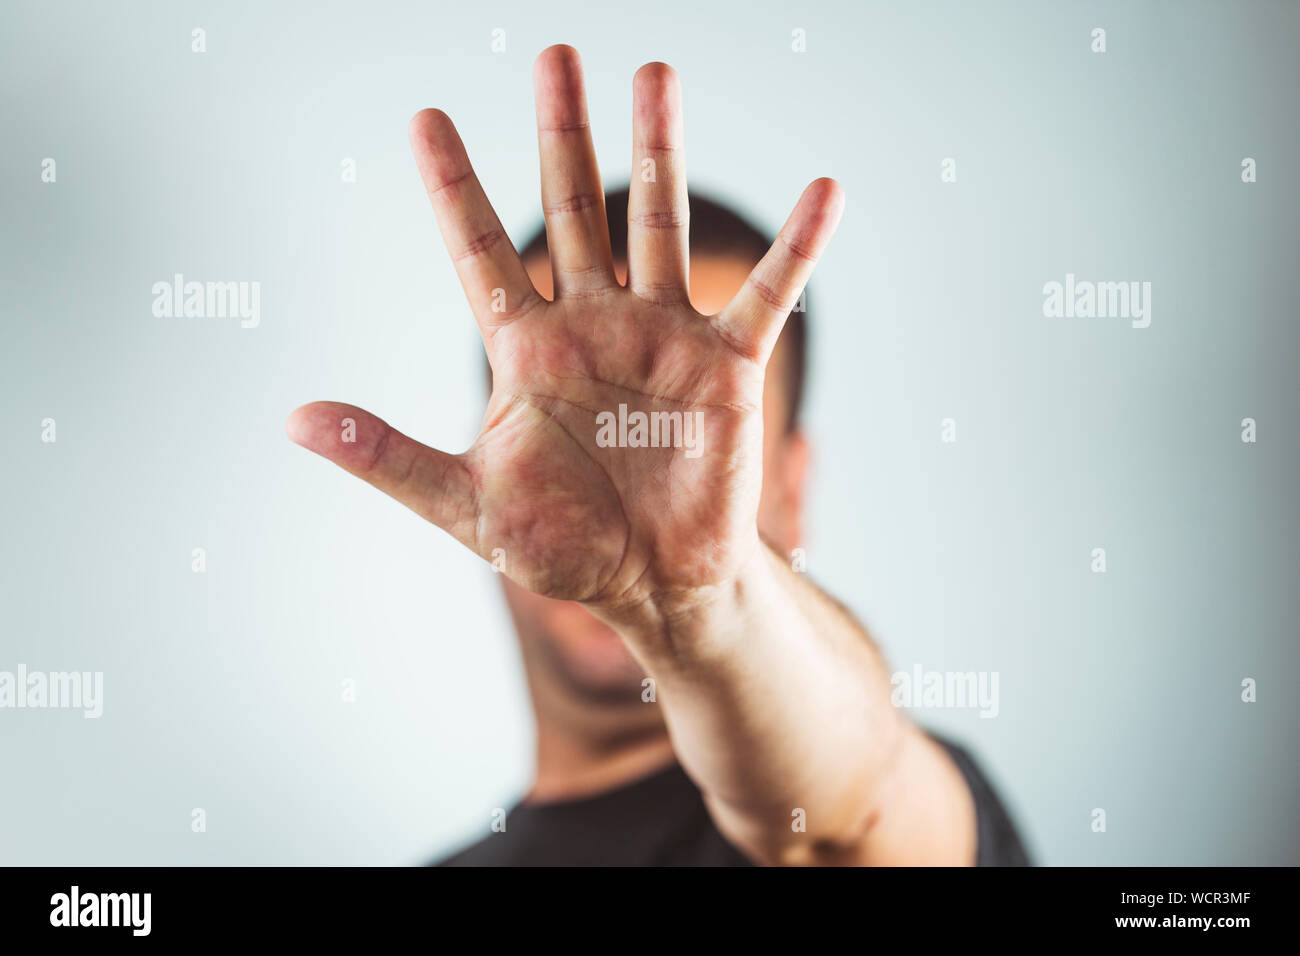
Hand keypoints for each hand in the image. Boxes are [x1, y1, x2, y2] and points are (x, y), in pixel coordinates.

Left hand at [287, 45, 842, 626]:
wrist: (654, 586)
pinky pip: (767, 294)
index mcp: (526, 351)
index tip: (423, 117)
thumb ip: (390, 457)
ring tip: (655, 71)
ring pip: (658, 224)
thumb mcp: (467, 504)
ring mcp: (662, 336)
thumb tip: (295, 420)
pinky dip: (798, 248)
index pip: (480, 251)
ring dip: (659, 149)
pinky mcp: (725, 365)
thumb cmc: (562, 549)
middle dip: (560, 132)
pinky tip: (826, 191)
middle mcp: (592, 324)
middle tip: (554, 55)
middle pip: (574, 208)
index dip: (452, 185)